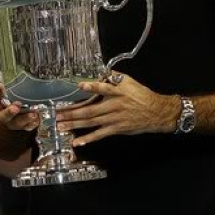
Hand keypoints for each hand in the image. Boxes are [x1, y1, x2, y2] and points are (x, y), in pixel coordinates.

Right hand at [0, 57, 37, 131]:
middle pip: (2, 115)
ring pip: (16, 123)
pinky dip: (31, 124)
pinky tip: (37, 119)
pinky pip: (25, 128)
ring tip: (32, 114)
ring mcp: (9, 122)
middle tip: (16, 106)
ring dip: (24, 119)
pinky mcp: (19, 126)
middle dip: (9, 112)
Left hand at [55, 72, 177, 146]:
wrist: (156, 112)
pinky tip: (76, 141)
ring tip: (61, 125)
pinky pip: (99, 135)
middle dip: (72, 112)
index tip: (79, 86)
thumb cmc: (141, 95)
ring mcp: (114, 119)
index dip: (91, 87)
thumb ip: (114, 77)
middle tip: (58, 114)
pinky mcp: (116, 129)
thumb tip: (102, 73)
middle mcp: (114, 105)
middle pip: (90, 109)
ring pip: (91, 122)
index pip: (103, 88)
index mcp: (117, 92)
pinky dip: (87, 139)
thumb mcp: (130, 82)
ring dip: (74, 124)